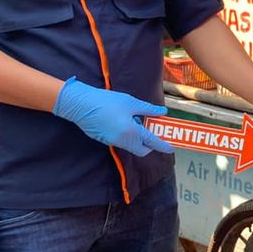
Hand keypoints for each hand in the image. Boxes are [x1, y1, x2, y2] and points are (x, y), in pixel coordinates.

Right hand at [53, 77, 172, 156]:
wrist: (81, 105)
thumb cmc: (107, 101)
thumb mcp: (131, 102)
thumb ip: (148, 110)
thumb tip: (162, 113)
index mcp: (132, 132)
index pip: (152, 142)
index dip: (163, 145)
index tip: (171, 148)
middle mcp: (123, 141)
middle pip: (142, 150)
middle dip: (150, 144)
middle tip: (152, 130)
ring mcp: (113, 142)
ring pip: (132, 146)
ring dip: (138, 139)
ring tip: (135, 120)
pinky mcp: (105, 141)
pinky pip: (122, 143)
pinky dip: (128, 136)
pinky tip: (123, 121)